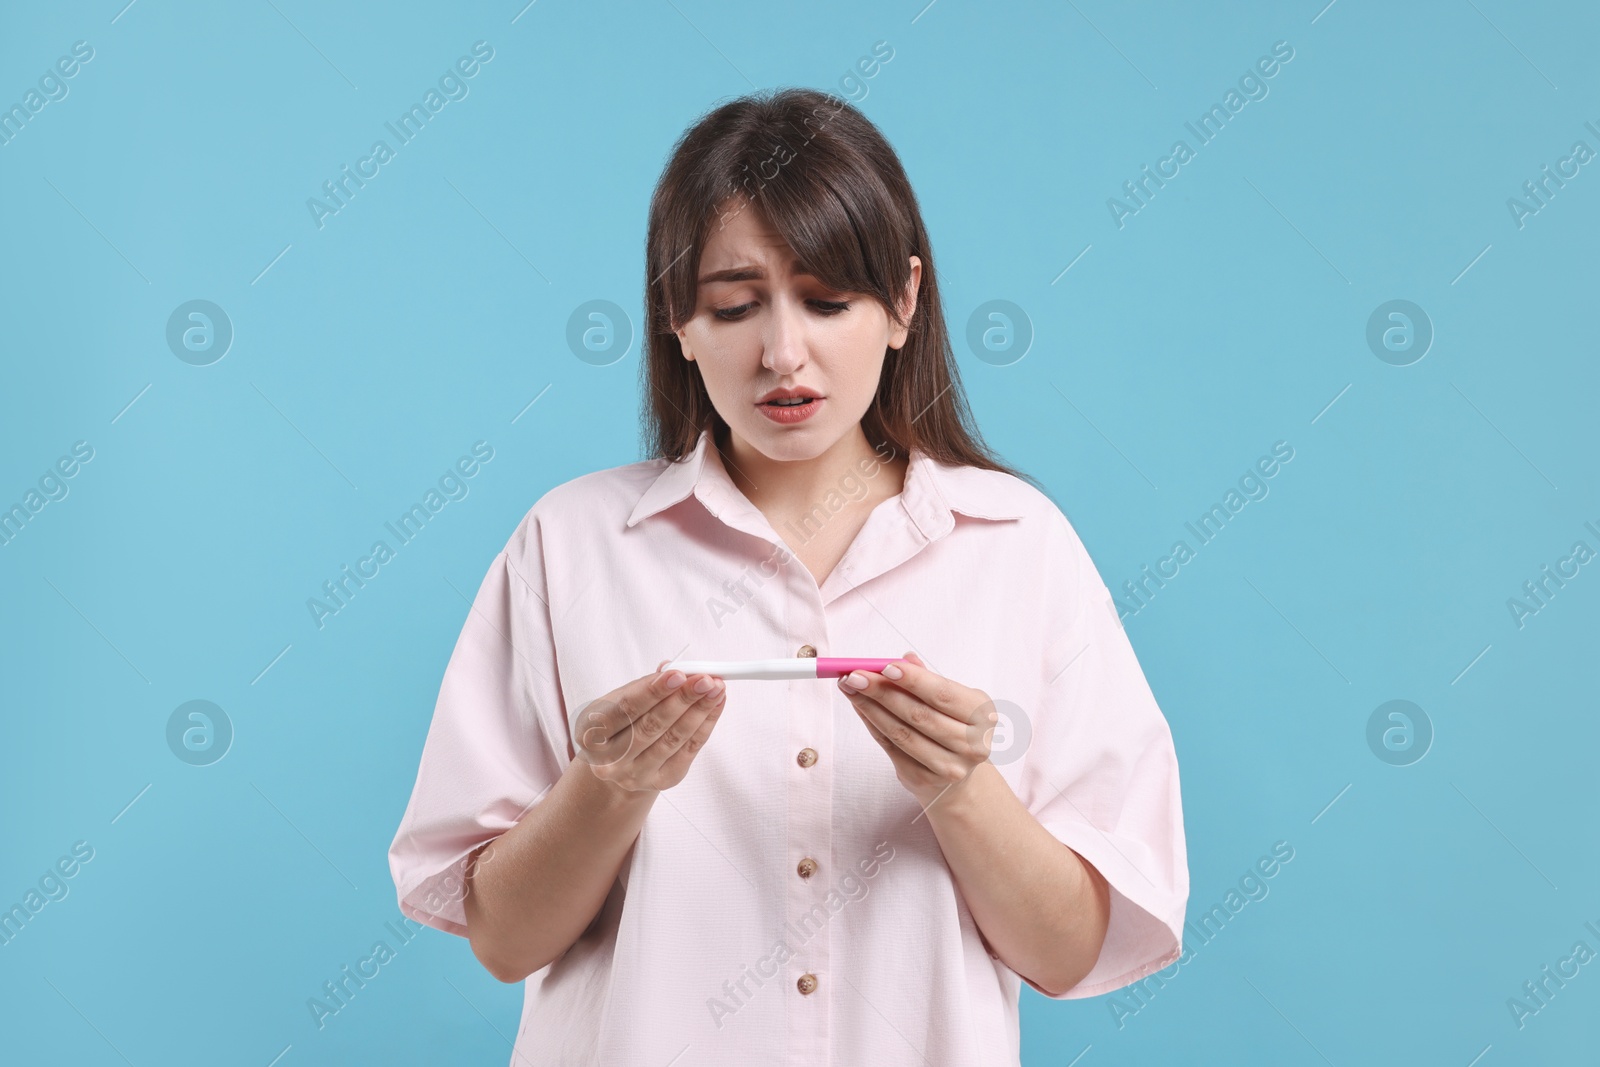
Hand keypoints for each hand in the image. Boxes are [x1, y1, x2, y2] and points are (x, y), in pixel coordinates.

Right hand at [574, 660, 726, 794]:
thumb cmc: (620, 724)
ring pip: (674, 738)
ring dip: (699, 711)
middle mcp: (610, 759)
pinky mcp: (661, 781)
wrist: (619, 765)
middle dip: (683, 699)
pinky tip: (715, 706)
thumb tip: (671, 667)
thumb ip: (644, 685)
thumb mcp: (619, 702)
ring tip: (716, 689)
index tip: (678, 674)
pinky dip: (705, 725)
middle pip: (652, 725)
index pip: (626, 708)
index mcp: (592, 733)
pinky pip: (689, 750)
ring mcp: (636, 774)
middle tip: (705, 680)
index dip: (653, 691)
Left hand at [839, 651, 997, 809]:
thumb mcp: (951, 700)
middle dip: (882, 691)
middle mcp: (971, 744)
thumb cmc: (953, 726)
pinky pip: (891, 747)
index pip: (943, 694)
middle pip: (919, 714)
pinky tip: (859, 707)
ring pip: (901, 733)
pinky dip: (872, 724)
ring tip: (850, 687)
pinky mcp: (924, 779)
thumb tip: (904, 659)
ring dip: (870, 708)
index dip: (913, 680)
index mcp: (982, 715)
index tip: (885, 666)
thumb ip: (929, 680)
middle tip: (855, 675)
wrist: (957, 776)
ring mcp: (949, 766)